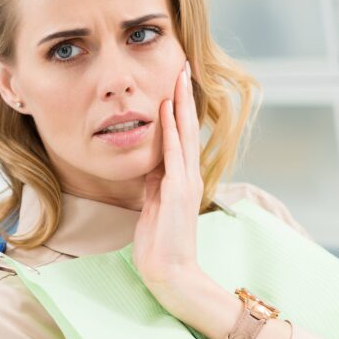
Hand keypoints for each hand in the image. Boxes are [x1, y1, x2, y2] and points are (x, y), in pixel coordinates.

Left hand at [132, 60, 203, 296]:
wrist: (171, 272)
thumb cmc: (160, 244)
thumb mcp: (154, 205)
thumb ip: (154, 183)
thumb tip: (149, 164)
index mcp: (182, 179)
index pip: (180, 135)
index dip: (177, 108)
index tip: (175, 81)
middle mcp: (188, 176)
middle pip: (186, 127)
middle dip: (183, 95)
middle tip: (182, 65)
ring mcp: (185, 183)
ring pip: (182, 134)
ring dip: (179, 104)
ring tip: (179, 76)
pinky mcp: (177, 192)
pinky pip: (173, 155)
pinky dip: (170, 131)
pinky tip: (166, 110)